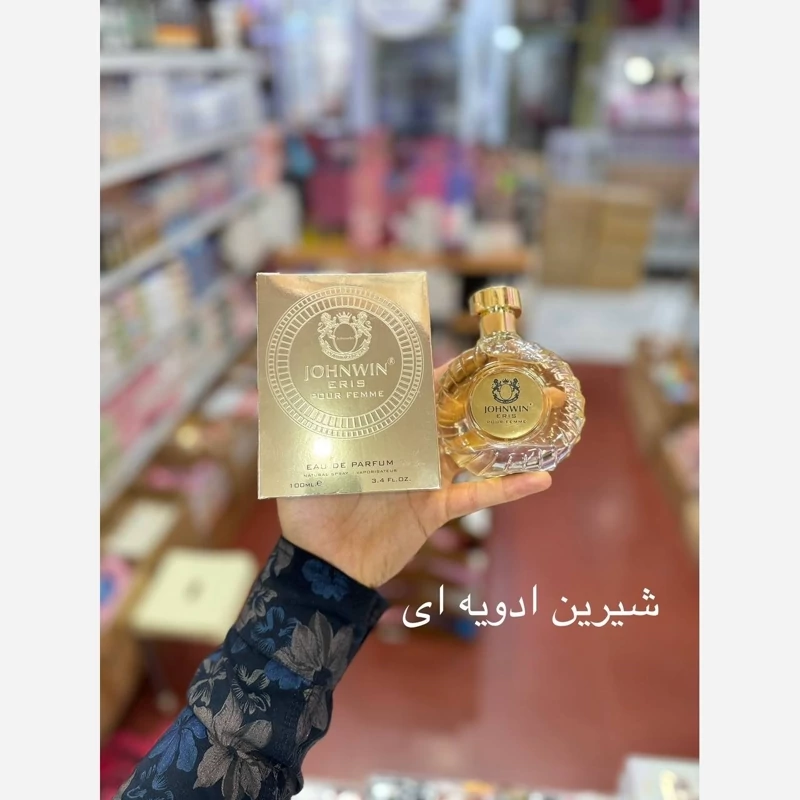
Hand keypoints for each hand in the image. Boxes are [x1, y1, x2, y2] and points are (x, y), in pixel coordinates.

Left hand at [277, 362, 551, 587]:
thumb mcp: (306, 467)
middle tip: (514, 373)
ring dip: (505, 433)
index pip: (412, 398)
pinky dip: (508, 489)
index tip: (465, 354)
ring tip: (539, 410)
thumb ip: (311, 435)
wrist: (325, 569)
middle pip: (450, 416)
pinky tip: (541, 479)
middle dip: (481, 395)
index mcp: (380, 436)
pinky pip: (477, 496)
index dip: (438, 375)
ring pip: (472, 449)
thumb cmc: (310, 517)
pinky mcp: (437, 509)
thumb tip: (305, 395)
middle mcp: (408, 452)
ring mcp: (426, 479)